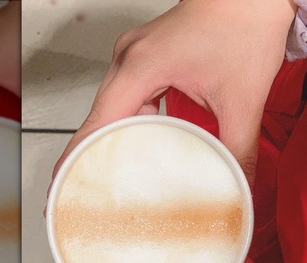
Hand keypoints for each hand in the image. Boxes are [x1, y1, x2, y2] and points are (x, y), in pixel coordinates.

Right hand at [49, 0, 296, 193]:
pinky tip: (139, 143)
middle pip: (97, 118)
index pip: (96, 124)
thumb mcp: (244, 100)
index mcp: (140, 67)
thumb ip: (240, 150)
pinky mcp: (146, 56)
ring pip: (111, 108)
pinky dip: (128, 122)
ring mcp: (134, 55)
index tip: (61, 188)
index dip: (76, 159)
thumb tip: (239, 186)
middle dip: (89, 157)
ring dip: (110, 140)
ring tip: (109, 177)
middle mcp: (128, 59)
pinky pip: (125, 96)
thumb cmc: (243, 25)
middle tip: (85, 194)